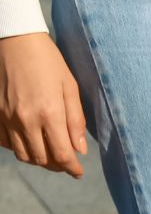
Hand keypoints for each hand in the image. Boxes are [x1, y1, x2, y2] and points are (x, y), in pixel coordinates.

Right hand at [0, 33, 85, 177]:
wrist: (14, 41)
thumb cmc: (48, 61)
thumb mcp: (70, 88)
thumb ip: (76, 121)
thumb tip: (80, 149)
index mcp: (49, 113)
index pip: (62, 155)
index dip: (72, 168)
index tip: (78, 173)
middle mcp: (25, 120)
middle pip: (42, 159)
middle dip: (57, 166)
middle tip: (67, 162)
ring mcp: (6, 118)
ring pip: (23, 154)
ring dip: (39, 159)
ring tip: (50, 153)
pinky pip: (5, 142)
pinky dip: (19, 147)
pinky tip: (30, 141)